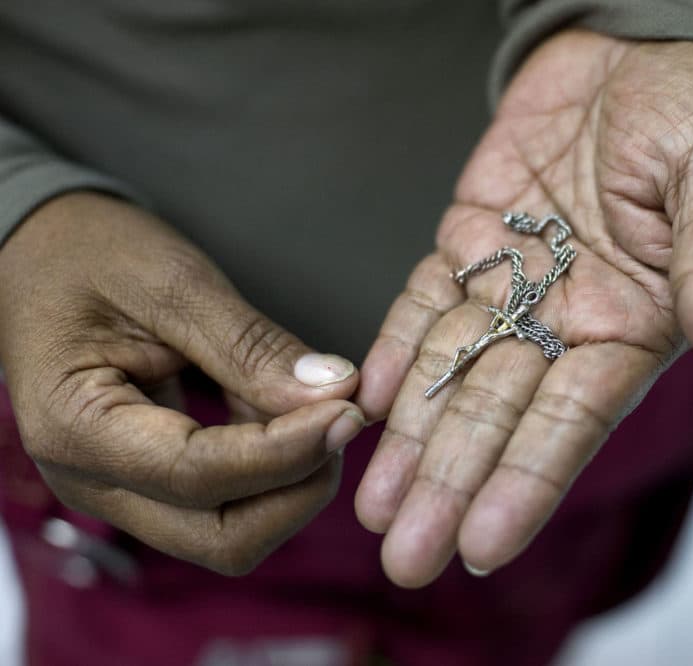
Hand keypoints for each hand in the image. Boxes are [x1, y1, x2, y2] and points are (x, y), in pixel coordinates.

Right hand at [0, 193, 364, 574]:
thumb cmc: (90, 254)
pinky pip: (228, 503)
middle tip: (343, 417)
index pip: (200, 475)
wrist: (42, 254)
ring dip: (293, 483)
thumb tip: (334, 393)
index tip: (350, 411)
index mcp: (76, 428)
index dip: (287, 452)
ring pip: (232, 533)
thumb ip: (250, 346)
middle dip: (298, 489)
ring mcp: (122, 490)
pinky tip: (292, 411)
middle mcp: (94, 481)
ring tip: (322, 407)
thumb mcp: (172, 283)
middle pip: (222, 538)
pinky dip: (276, 469)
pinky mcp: (153, 481)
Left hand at [354, 32, 692, 586]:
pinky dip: (398, 349)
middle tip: (404, 555)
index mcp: (637, 324)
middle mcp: (570, 321)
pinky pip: (426, 303)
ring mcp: (515, 285)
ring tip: (372, 507)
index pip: (575, 420)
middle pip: (500, 415)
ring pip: (455, 373)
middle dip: (451, 484)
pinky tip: (371, 401)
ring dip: (413, 440)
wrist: (634, 45)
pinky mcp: (470, 243)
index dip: (528, 481)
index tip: (482, 543)